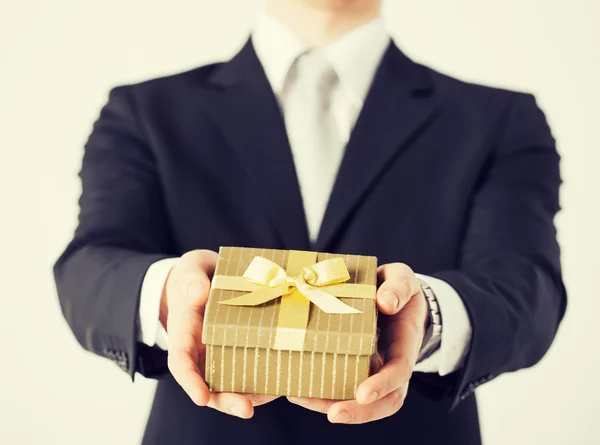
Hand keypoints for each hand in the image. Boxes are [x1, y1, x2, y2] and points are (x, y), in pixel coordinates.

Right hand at [163, 249, 278, 417]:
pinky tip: (285, 381)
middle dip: (226, 400)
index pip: (181, 362)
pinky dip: (266, 377)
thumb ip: (191, 280)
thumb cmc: (194, 275)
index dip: (190, 382)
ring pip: (233, 381)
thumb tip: (198, 294)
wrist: (206, 277)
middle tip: (246, 410)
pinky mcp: (242, 348)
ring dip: (251, 394)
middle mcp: (202, 350)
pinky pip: (253, 366)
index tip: (201, 398)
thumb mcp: (190, 269)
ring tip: (274, 395)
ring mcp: (222, 353)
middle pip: (209, 383)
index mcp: (184, 332)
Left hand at [287, 263, 427, 422]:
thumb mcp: (402, 278)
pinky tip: (298, 389)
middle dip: (361, 412)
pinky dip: (322, 393)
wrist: (394, 296)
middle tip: (335, 414)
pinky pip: (342, 387)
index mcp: (405, 342)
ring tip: (303, 399)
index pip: (400, 370)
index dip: (383, 384)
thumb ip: (399, 287)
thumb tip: (386, 303)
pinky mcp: (355, 367)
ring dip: (334, 405)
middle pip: (385, 400)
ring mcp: (374, 369)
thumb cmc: (397, 288)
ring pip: (362, 402)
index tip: (363, 394)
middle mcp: (392, 363)